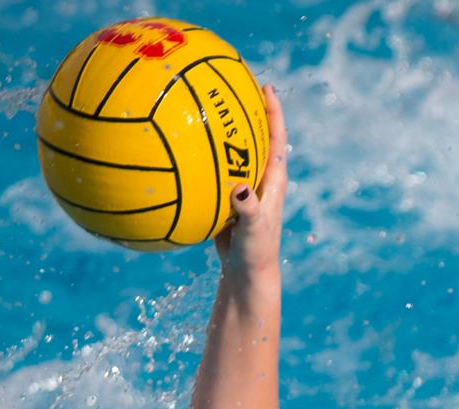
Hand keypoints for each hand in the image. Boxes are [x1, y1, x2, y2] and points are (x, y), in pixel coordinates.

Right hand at [215, 85, 288, 279]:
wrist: (246, 274)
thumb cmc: (255, 253)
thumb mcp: (253, 231)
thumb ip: (249, 210)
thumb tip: (239, 190)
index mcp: (274, 180)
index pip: (277, 136)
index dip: (273, 111)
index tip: (265, 86)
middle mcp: (262, 179)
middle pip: (257, 136)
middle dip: (249, 111)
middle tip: (235, 84)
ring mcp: (245, 188)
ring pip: (236, 152)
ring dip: (225, 132)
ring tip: (207, 108)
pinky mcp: (230, 200)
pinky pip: (216, 171)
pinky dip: (204, 159)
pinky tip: (182, 150)